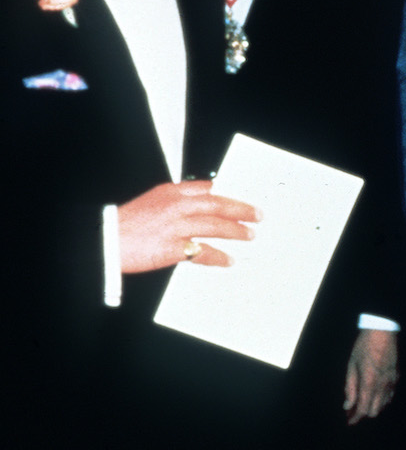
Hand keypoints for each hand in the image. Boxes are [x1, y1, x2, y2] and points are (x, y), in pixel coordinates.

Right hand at [117, 181, 259, 272]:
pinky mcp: (172, 248)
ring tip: (249, 235)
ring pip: (215, 226)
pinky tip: (228, 260)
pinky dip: (218, 256)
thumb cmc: (125, 223)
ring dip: (236, 231)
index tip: (242, 200)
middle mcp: (177, 206)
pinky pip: (202, 252)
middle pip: (217, 205)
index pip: (206, 189)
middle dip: (241, 210)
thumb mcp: (152, 200)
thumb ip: (178, 195)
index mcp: (171, 193)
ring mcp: (176, 227)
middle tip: (257, 215)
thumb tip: (205, 189)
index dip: (227, 195)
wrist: (104, 240)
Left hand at [343, 329, 398, 424]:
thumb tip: (347, 405)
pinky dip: (382, 400)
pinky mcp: (396, 376)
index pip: (363, 409)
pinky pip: (390, 395)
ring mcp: (391, 381)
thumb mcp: (351, 366)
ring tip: (362, 403)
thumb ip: (350, 387)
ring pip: (384, 405)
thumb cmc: (363, 347)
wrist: (382, 331)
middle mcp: (383, 385)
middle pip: (374, 411)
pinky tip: (374, 394)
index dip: (355, 418)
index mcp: (369, 383)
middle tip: (353, 411)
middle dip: (363, 414)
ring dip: (373, 407)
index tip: (349, 421)